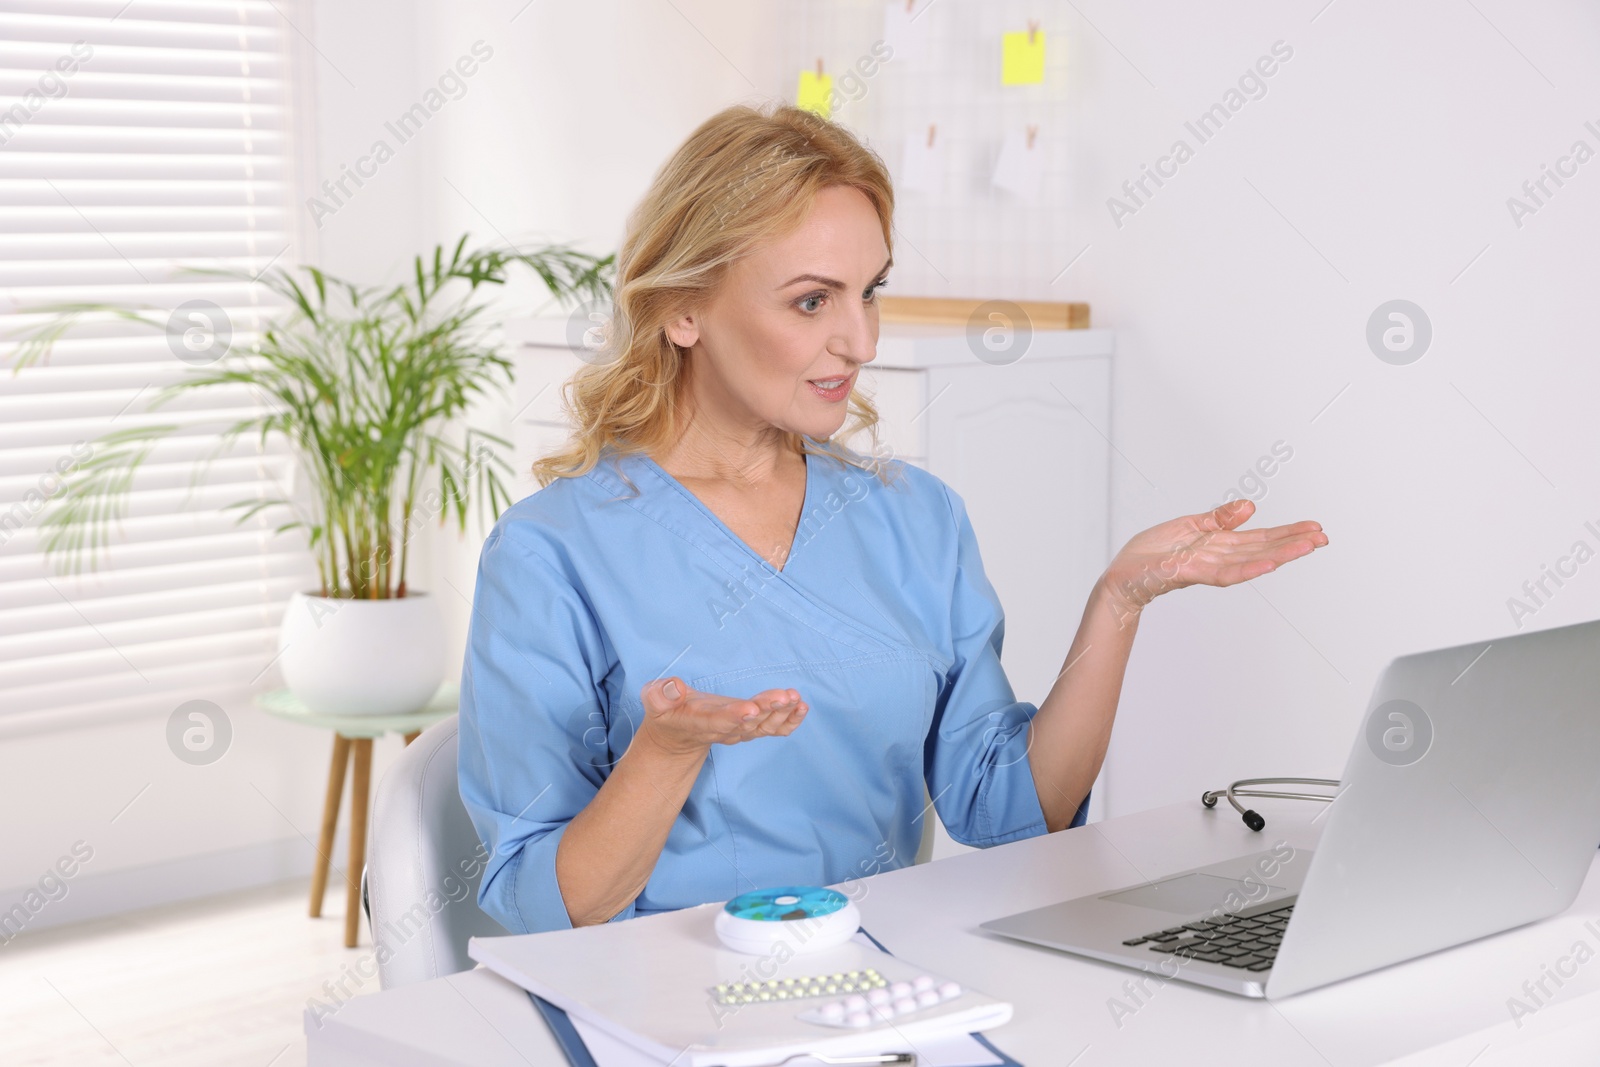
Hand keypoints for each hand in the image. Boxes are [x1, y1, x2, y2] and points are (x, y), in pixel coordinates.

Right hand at [635, 677, 807, 758]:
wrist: (678, 735)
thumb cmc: (666, 713)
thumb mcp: (653, 700)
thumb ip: (660, 694)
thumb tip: (674, 686)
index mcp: (699, 723)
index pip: (718, 721)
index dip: (734, 716)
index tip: (750, 709)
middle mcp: (723, 730)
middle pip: (748, 723)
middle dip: (768, 709)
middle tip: (784, 696)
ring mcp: (739, 731)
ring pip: (764, 726)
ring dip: (782, 713)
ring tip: (795, 697)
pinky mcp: (750, 728)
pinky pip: (773, 730)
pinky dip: (789, 721)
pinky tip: (801, 707)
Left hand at [1102, 498, 1326, 622]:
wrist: (1124, 575)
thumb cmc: (1153, 553)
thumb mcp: (1190, 526)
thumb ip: (1221, 518)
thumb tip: (1251, 506)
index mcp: (1219, 544)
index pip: (1259, 538)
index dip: (1287, 533)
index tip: (1314, 528)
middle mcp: (1218, 557)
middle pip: (1262, 549)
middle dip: (1293, 543)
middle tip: (1324, 538)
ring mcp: (1206, 567)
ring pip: (1250, 561)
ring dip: (1280, 554)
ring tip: (1307, 547)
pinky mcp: (1189, 572)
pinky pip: (1223, 572)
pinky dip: (1247, 569)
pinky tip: (1268, 563)